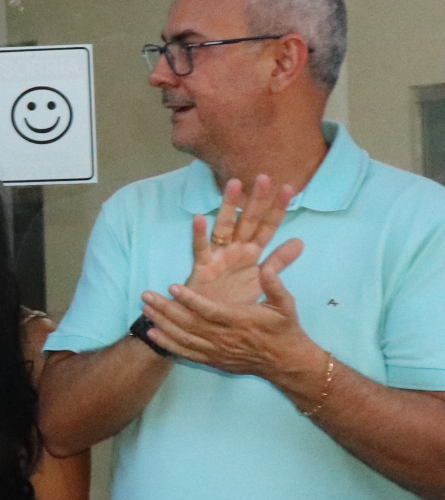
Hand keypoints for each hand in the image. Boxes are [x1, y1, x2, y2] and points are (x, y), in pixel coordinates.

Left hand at [142, 240, 315, 378]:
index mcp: (240, 321)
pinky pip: (186, 352)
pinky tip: (153, 334)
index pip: (210, 310)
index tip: (173, 287)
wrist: (286, 363)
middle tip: (146, 295)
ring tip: (145, 310)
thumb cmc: (285, 330)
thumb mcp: (285, 305)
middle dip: (166, 308)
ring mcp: (217, 351)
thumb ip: (275, 285)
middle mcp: (225, 337)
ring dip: (162, 323)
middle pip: (189, 323)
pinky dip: (168, 344)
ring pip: (184, 337)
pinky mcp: (213, 360)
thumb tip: (268, 267)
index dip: (190, 299)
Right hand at [185, 174, 298, 304]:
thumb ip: (279, 261)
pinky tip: (199, 217)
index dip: (278, 209)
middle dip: (256, 200)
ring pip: (224, 226)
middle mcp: (236, 249)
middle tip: (264, 177)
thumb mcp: (262, 280)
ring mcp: (218, 255)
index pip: (268, 227)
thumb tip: (301, 241)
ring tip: (234, 185)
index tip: (289, 188)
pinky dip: (199, 234)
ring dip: (229, 206)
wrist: (211, 322)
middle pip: (248, 220)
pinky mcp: (202, 266)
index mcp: (252, 252)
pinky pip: (200, 248)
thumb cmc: (234, 299)